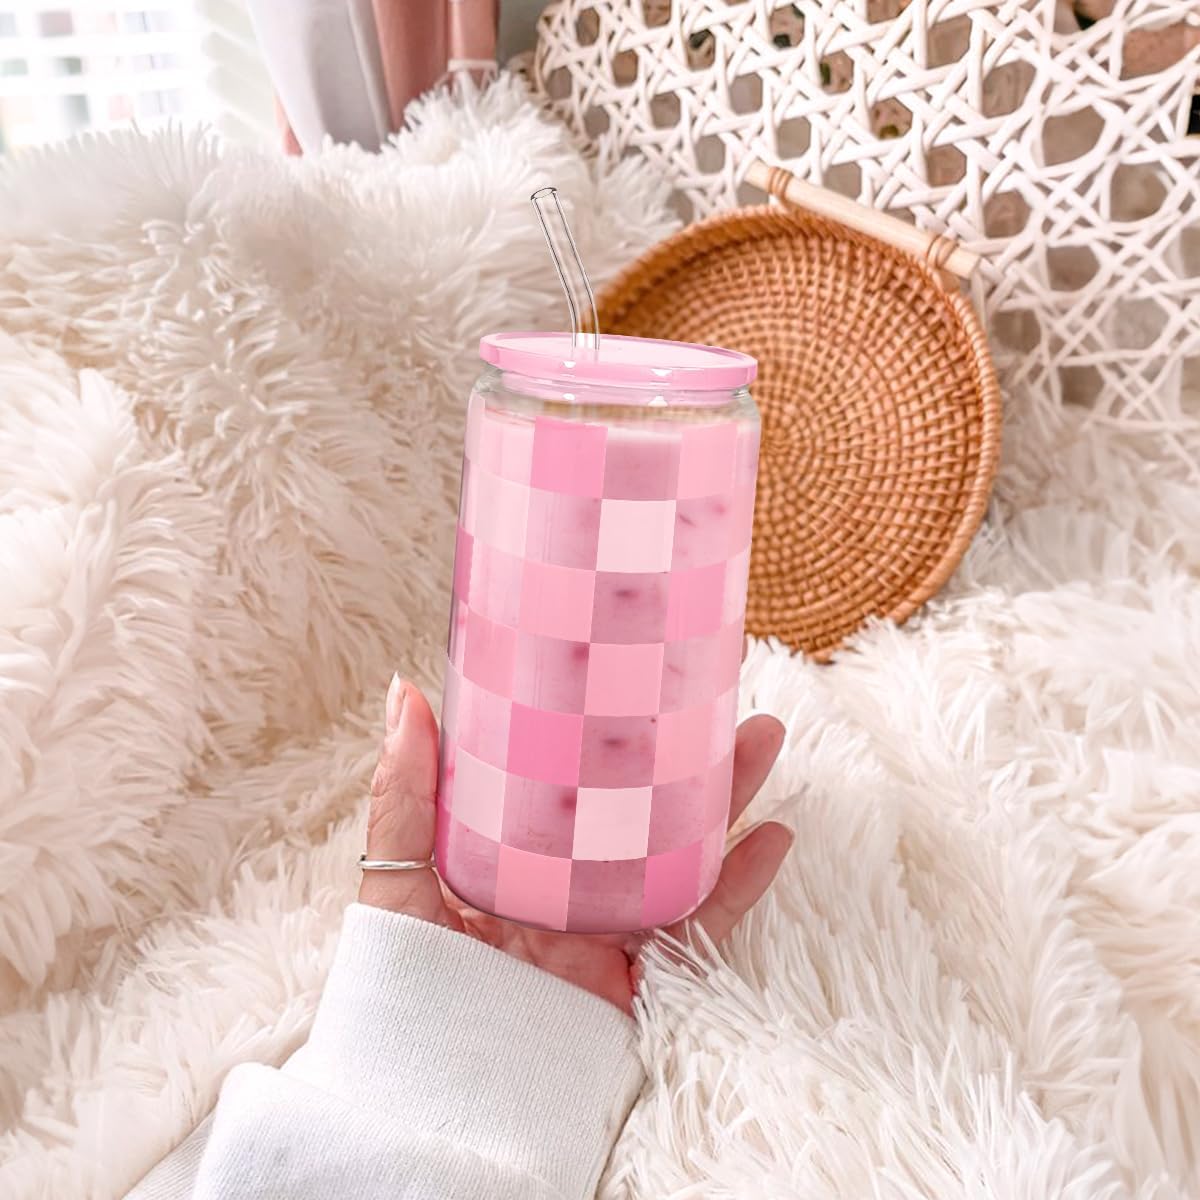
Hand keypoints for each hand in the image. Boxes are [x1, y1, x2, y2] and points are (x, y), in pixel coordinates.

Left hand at [360, 676, 792, 1013]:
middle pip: (642, 805)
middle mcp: (572, 880)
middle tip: (722, 695)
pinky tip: (774, 840)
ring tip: (759, 742)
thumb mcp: (399, 876)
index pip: (572, 777)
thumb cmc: (406, 981)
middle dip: (687, 752)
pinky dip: (738, 886)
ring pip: (681, 850)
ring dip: (727, 799)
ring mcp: (609, 924)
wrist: (436, 1080)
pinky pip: (697, 926)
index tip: (639, 676)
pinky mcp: (638, 973)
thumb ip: (405, 794)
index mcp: (520, 849)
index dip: (608, 730)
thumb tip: (405, 693)